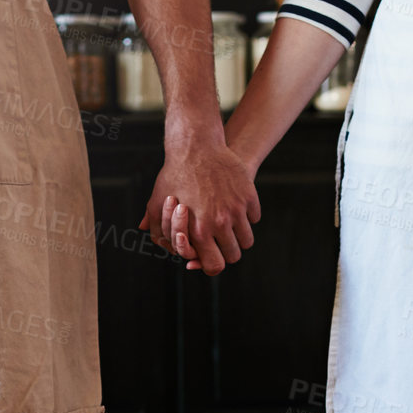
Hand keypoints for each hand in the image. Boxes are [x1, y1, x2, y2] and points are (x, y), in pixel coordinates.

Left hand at [139, 139, 260, 274]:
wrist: (196, 147)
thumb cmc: (174, 176)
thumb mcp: (158, 203)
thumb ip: (158, 229)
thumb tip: (165, 249)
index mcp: (199, 230)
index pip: (214, 265)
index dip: (212, 265)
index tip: (212, 258)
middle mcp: (220, 223)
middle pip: (234, 255)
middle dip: (228, 252)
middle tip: (222, 243)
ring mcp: (237, 209)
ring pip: (247, 240)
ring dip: (239, 237)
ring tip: (231, 229)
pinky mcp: (249, 195)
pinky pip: (254, 218)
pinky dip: (248, 217)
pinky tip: (237, 210)